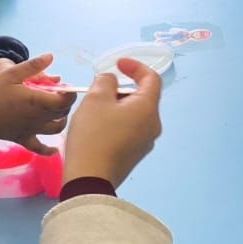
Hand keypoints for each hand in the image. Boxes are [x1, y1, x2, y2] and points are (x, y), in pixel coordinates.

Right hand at [0, 55, 75, 154]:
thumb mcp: (10, 73)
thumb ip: (32, 66)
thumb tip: (51, 56)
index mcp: (37, 101)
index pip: (64, 100)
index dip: (70, 94)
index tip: (66, 88)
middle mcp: (38, 117)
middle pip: (62, 113)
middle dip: (66, 104)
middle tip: (61, 96)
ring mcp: (31, 130)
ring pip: (56, 129)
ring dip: (62, 121)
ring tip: (58, 113)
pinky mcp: (23, 139)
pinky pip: (39, 148)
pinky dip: (49, 150)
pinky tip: (55, 150)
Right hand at [62, 58, 162, 188]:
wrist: (89, 179)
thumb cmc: (94, 134)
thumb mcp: (96, 99)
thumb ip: (105, 81)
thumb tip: (111, 81)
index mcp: (148, 108)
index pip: (151, 78)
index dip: (135, 66)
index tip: (118, 64)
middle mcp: (153, 125)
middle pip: (142, 97)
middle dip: (121, 89)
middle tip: (98, 91)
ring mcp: (146, 142)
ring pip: (134, 114)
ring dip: (117, 106)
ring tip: (94, 109)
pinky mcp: (134, 155)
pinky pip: (129, 129)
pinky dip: (116, 121)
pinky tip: (97, 128)